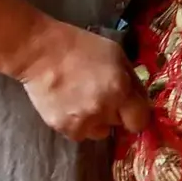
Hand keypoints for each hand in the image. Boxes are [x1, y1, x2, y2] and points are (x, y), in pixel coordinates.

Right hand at [14, 21, 149, 140]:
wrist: (40, 52)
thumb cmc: (81, 47)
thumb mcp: (116, 55)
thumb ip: (132, 81)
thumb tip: (141, 102)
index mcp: (120, 90)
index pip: (140, 121)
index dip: (136, 115)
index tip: (130, 109)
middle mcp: (103, 109)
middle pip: (119, 124)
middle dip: (115, 112)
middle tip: (100, 94)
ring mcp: (82, 121)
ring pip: (100, 131)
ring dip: (97, 120)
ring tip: (82, 100)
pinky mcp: (63, 127)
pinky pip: (80, 132)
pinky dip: (77, 123)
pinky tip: (68, 104)